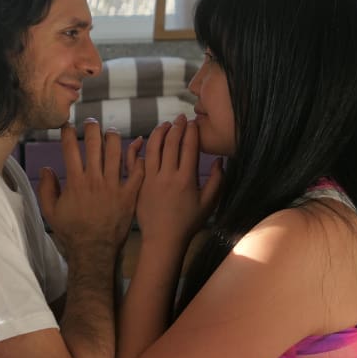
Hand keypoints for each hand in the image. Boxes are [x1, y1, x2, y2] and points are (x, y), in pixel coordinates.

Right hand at [38, 120, 144, 258]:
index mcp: (75, 182)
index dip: (68, 133)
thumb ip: (46, 189)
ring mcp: (114, 187)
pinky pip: (137, 172)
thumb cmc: (71, 233)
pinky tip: (136, 150)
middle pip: (94, 144)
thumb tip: (46, 168)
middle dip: (92, 128)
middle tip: (91, 123)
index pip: (70, 149)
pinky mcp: (129, 196)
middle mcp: (95, 180)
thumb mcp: (50, 212)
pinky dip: (138, 158)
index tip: (67, 126)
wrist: (94, 252)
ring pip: (116, 152)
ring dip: (113, 138)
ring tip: (111, 133)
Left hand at [136, 114, 222, 247]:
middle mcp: (167, 176)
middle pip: (171, 143)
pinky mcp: (138, 184)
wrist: (163, 239)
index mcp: (186, 179)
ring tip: (165, 125)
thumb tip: (221, 160)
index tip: (193, 123)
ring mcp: (150, 179)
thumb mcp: (208, 203)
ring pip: (152, 147)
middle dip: (177, 126)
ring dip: (159, 132)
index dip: (191, 132)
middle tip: (181, 118)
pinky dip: (137, 148)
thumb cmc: (188, 223)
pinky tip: (143, 139)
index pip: (189, 147)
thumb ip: (217, 181)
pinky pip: (135, 161)